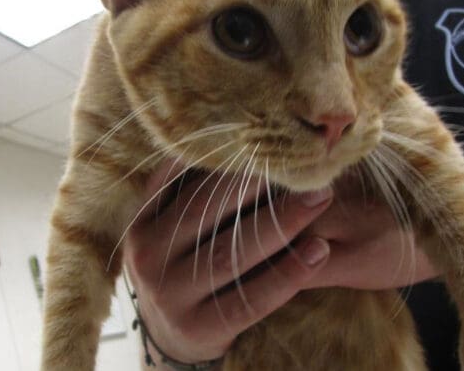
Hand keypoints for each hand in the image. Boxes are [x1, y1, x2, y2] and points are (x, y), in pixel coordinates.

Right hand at [124, 163, 439, 367]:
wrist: (172, 334)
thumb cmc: (185, 263)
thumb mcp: (172, 225)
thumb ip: (193, 190)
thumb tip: (241, 130)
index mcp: (142, 221)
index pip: (182, 181)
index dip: (227, 160)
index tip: (269, 135)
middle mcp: (147, 256)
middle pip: (207, 213)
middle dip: (259, 185)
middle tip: (306, 163)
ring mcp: (168, 295)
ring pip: (231, 255)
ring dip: (281, 224)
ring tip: (322, 197)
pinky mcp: (198, 329)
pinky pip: (250, 300)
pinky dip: (287, 274)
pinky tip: (319, 251)